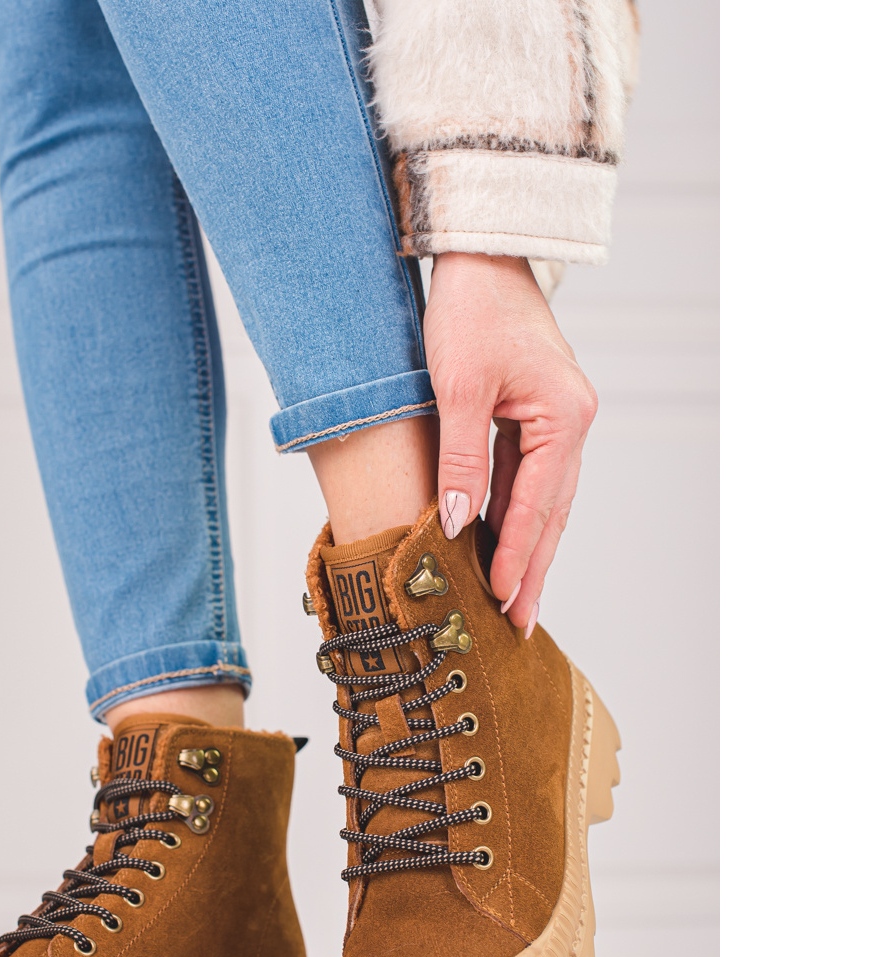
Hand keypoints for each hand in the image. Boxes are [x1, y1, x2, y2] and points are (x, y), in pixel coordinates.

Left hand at [424, 252, 597, 635]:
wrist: (480, 260)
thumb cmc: (470, 312)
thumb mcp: (457, 389)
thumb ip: (460, 460)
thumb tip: (458, 524)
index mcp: (564, 417)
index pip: (538, 504)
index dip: (516, 555)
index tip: (499, 600)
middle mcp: (571, 423)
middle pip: (552, 512)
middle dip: (532, 568)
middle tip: (518, 623)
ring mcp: (558, 421)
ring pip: (544, 501)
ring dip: (527, 548)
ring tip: (512, 599)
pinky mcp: (537, 417)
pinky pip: (529, 479)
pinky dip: (516, 515)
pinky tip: (502, 545)